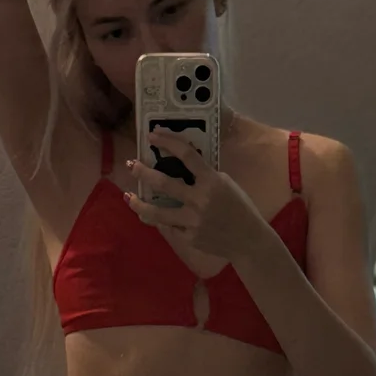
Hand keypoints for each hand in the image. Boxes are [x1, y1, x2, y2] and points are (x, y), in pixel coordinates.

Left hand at [123, 128, 264, 260]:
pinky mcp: (189, 237)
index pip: (186, 155)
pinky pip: (170, 226)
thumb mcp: (226, 184)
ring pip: (157, 212)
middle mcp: (200, 200)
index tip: (152, 135)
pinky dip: (160, 220)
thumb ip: (205, 177)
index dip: (168, 141)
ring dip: (139, 204)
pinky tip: (151, 216)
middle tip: (131, 164)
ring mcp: (192, 220)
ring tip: (127, 197)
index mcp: (212, 181)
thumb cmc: (240, 208)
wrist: (248, 241)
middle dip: (143, 172)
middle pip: (164, 183)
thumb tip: (182, 168)